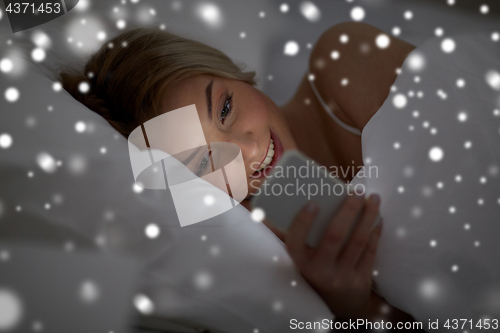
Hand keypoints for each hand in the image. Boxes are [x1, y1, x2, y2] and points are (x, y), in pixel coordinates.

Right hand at [284, 193, 382, 319]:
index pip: (296, 242)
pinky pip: (370, 251)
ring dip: (368, 216)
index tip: (313, 203)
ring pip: (358, 241)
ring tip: (374, 198)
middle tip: (357, 191)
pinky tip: (378, 217)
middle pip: (334, 236)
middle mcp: (320, 271)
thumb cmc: (318, 269)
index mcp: (301, 262)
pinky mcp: (361, 280)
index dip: (303, 223)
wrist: (339, 303)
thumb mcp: (304, 258)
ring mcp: (342, 277)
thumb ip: (300, 236)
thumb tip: (297, 202)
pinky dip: (375, 231)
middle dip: (348, 210)